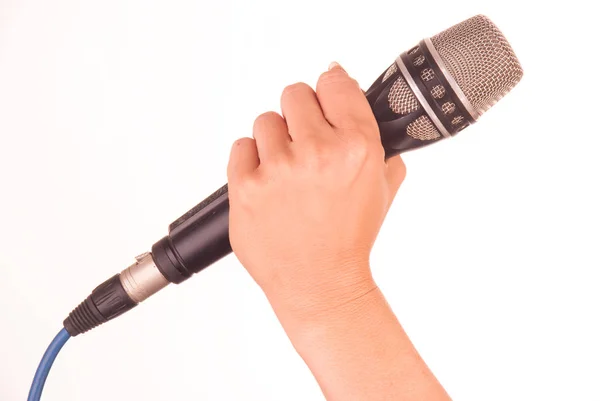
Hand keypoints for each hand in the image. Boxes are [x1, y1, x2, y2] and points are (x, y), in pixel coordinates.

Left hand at [227, 63, 405, 318]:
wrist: (319, 283)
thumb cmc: (349, 240)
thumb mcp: (381, 190)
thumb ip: (379, 146)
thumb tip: (360, 106)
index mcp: (356, 147)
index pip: (334, 81)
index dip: (330, 91)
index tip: (326, 100)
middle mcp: (317, 152)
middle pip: (295, 94)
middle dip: (301, 115)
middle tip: (305, 142)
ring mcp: (277, 169)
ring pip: (266, 120)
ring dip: (275, 140)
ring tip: (286, 171)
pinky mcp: (244, 187)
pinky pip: (240, 146)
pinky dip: (250, 160)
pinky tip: (267, 182)